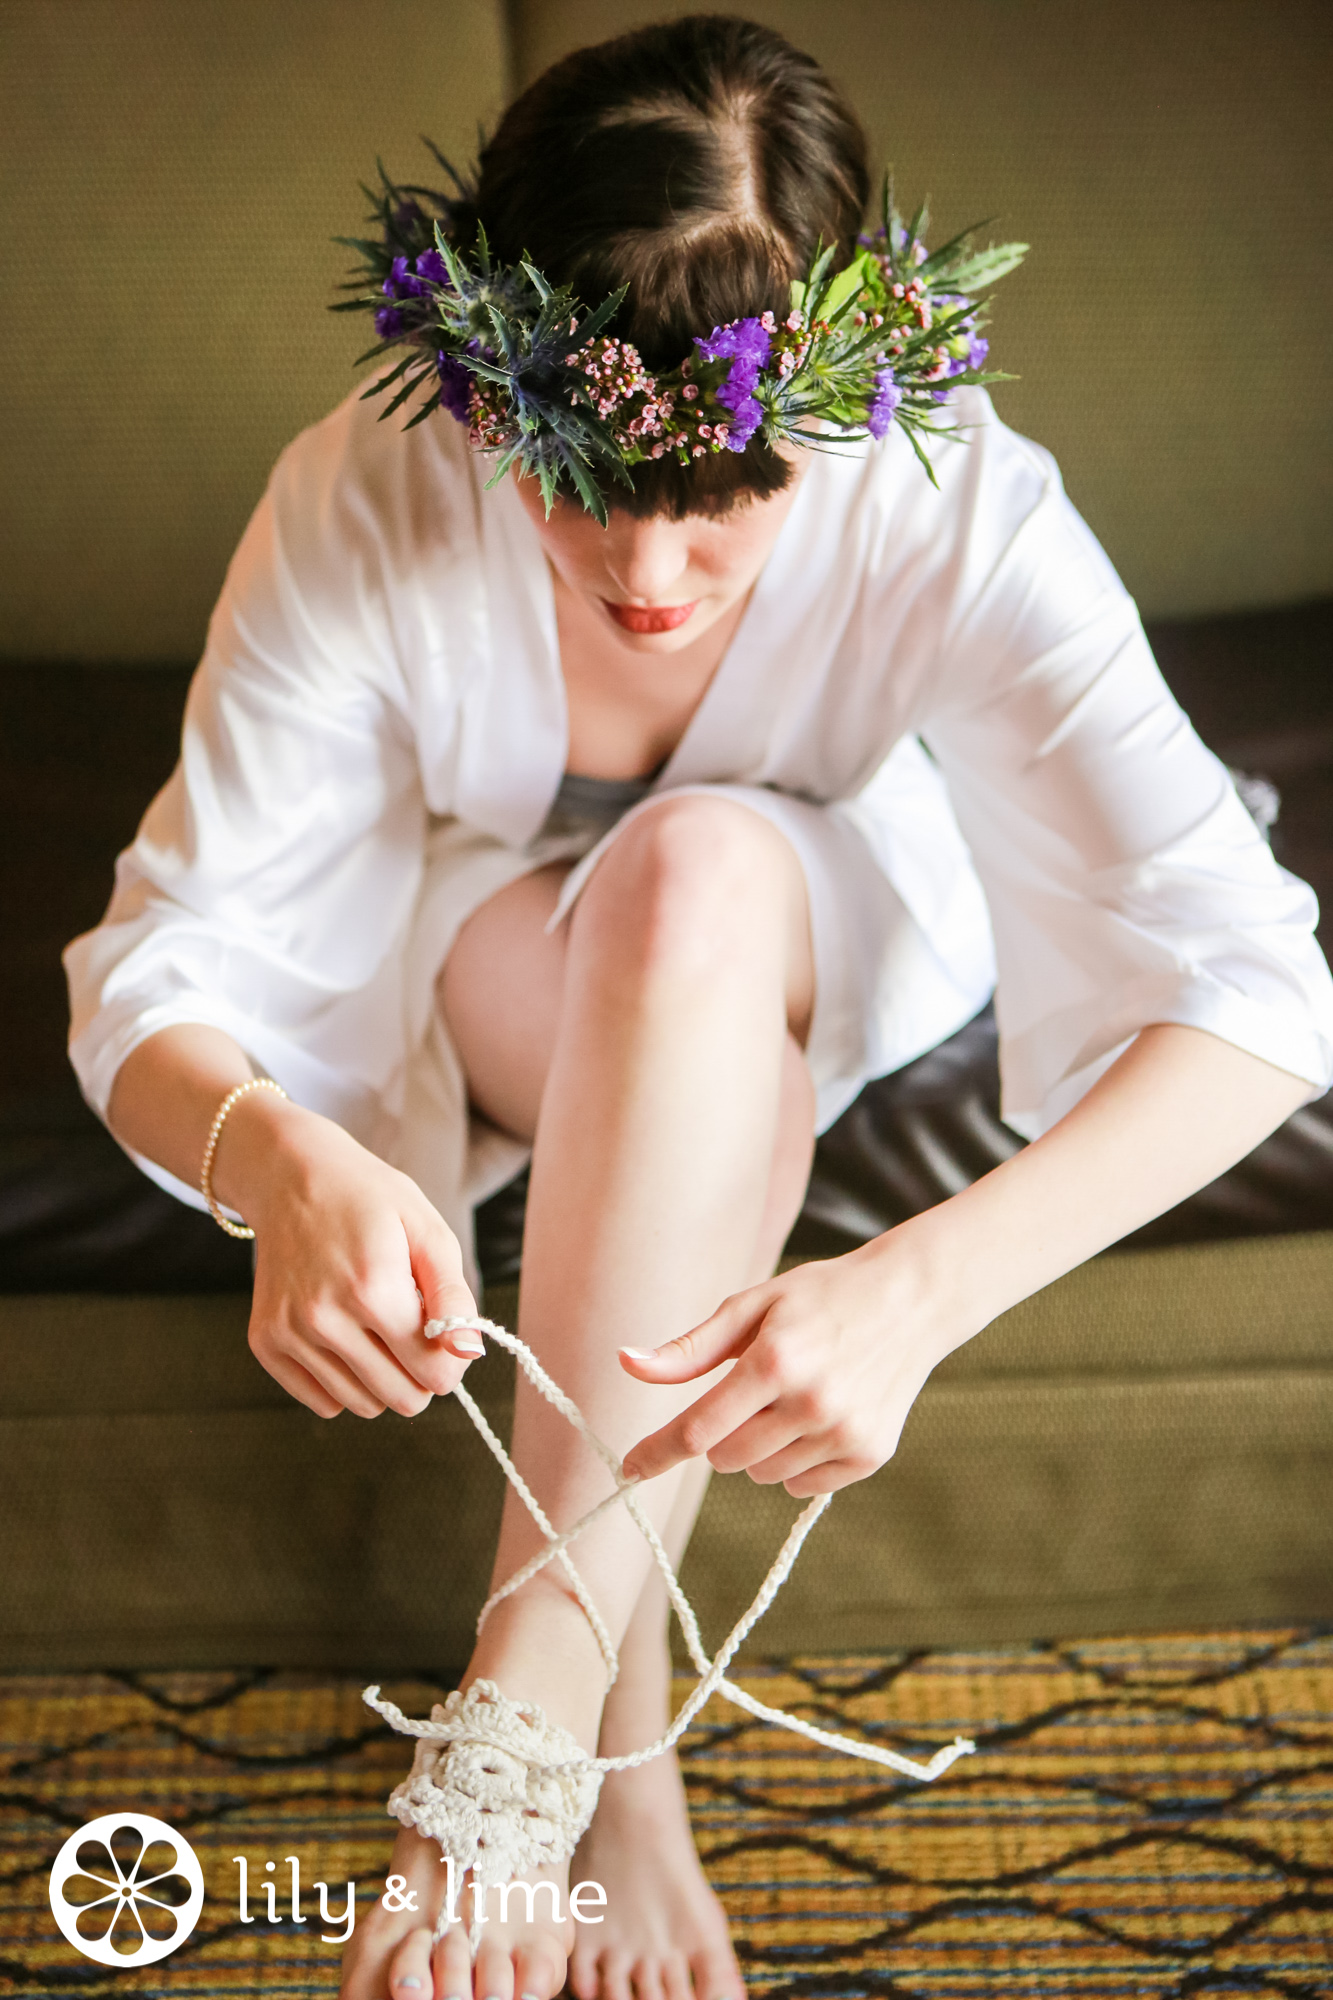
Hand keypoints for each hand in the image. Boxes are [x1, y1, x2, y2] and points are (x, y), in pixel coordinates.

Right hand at [222, 1093, 483, 1419]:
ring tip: (373, 1324)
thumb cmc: (370, 1202)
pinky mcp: (265, 1342)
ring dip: (380, 1377)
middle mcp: (324, 1318)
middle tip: (410, 1329)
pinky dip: (341, 1379)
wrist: (291, 1177)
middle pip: (400, 1399)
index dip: (449, 1360)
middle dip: (418, 1373)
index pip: (434, 1376)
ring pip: (361, 1405)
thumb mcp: (427, 1232)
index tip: (441, 1332)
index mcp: (373, 1289)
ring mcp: (289, 1333)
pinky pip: (322, 1401)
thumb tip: (468, 1354)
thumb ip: (454, 1296)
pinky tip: (342, 1334)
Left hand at [619, 1233, 959, 1495]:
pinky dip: (797, 1461)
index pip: (700, 1428)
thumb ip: (691, 1347)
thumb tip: (628, 1364)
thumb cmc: (822, 1297)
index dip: (658, 1451)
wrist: (912, 1300)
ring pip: (762, 1474)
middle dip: (722, 1433)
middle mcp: (811, 1403)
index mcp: (775, 1361)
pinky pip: (801, 1485)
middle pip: (726, 1458)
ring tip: (794, 1397)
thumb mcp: (754, 1304)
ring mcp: (844, 1433)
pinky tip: (822, 1417)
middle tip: (753, 1391)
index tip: (628, 1469)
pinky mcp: (869, 1455)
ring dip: (760, 1447)